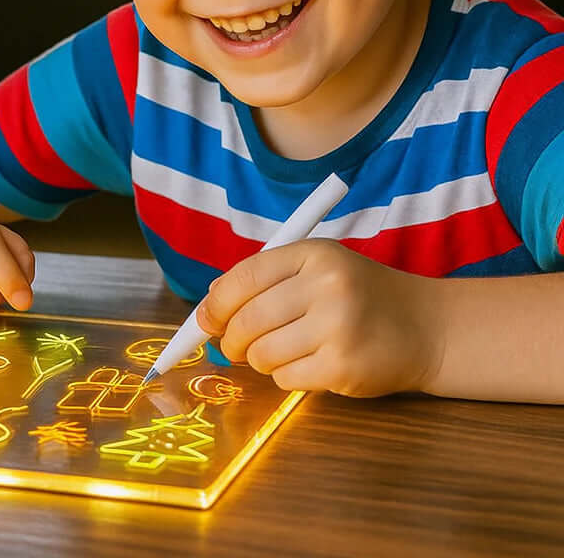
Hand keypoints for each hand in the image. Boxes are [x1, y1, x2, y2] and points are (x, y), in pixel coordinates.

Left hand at [197, 240, 442, 396]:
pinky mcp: (344, 367)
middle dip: (231, 340)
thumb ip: (266, 280)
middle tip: (233, 347)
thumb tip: (209, 308)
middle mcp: (326, 286)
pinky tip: (307, 364)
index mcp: (315, 254)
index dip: (216, 303)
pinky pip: (285, 378)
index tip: (206, 319)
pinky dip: (285, 376)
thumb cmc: (359, 295)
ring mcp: (337, 328)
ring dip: (260, 360)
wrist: (426, 326)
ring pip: (262, 353)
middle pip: (247, 320)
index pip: (244, 277)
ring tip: (280, 352)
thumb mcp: (317, 268)